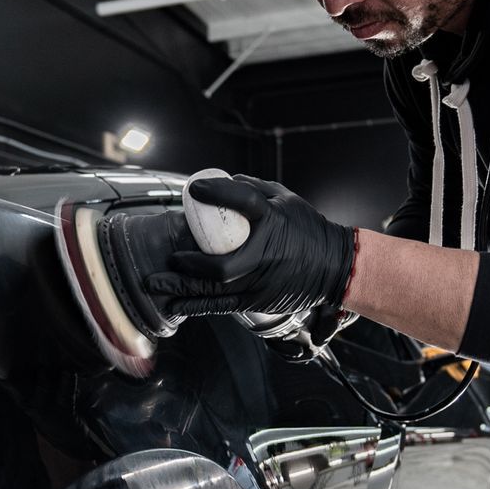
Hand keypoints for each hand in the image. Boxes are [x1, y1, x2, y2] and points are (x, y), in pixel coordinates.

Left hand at [147, 176, 355, 318]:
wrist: (335, 267)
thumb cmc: (307, 230)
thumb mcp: (286, 200)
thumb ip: (253, 189)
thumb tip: (219, 182)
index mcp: (275, 221)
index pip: (244, 203)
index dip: (217, 193)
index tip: (193, 189)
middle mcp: (266, 255)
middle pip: (220, 265)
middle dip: (188, 265)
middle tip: (170, 257)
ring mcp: (261, 283)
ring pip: (216, 291)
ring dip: (182, 289)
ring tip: (155, 284)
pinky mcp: (258, 302)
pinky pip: (222, 306)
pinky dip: (196, 306)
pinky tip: (174, 306)